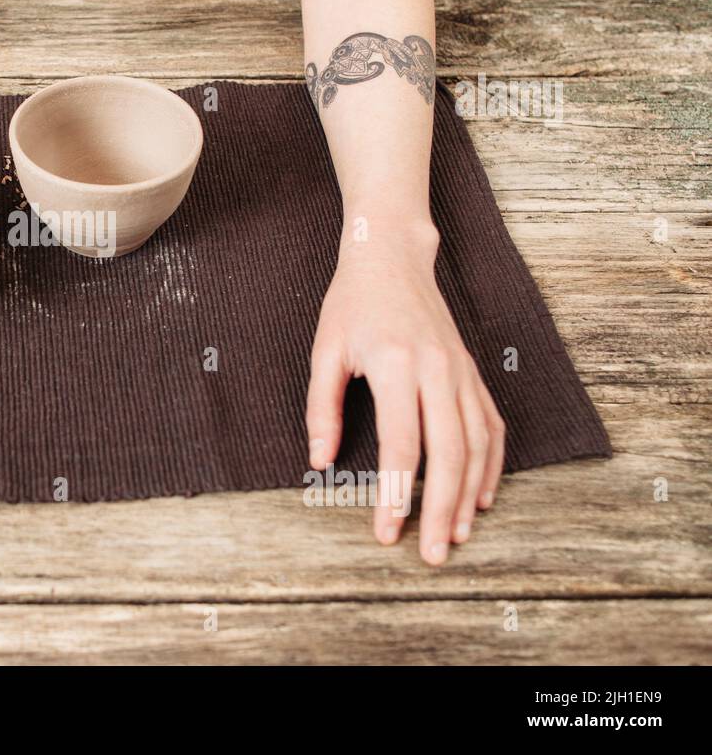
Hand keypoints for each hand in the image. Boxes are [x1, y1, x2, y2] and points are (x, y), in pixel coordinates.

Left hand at [305, 221, 504, 564]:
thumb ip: (321, 409)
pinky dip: (491, 463)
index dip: (397, 493)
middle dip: (442, 509)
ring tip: (459, 535)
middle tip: (435, 553)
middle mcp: (437, 370)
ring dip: (470, 494)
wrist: (393, 258)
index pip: (402, 444)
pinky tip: (482, 495)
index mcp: (395, 365)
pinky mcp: (473, 373)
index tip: (388, 531)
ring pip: (476, 444)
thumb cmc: (352, 305)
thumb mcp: (324, 351)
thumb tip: (320, 462)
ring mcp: (462, 372)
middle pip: (449, 453)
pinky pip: (490, 425)